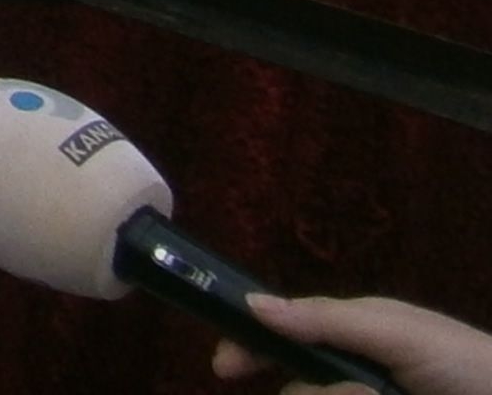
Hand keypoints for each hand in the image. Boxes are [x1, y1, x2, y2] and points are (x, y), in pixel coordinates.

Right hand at [217, 290, 491, 392]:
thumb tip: (254, 304)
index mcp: (356, 334)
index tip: (225, 369)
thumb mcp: (397, 335)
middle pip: (302, 388)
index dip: (251, 348)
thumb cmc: (464, 364)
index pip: (286, 334)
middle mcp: (358, 373)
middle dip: (317, 393)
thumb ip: (327, 320)